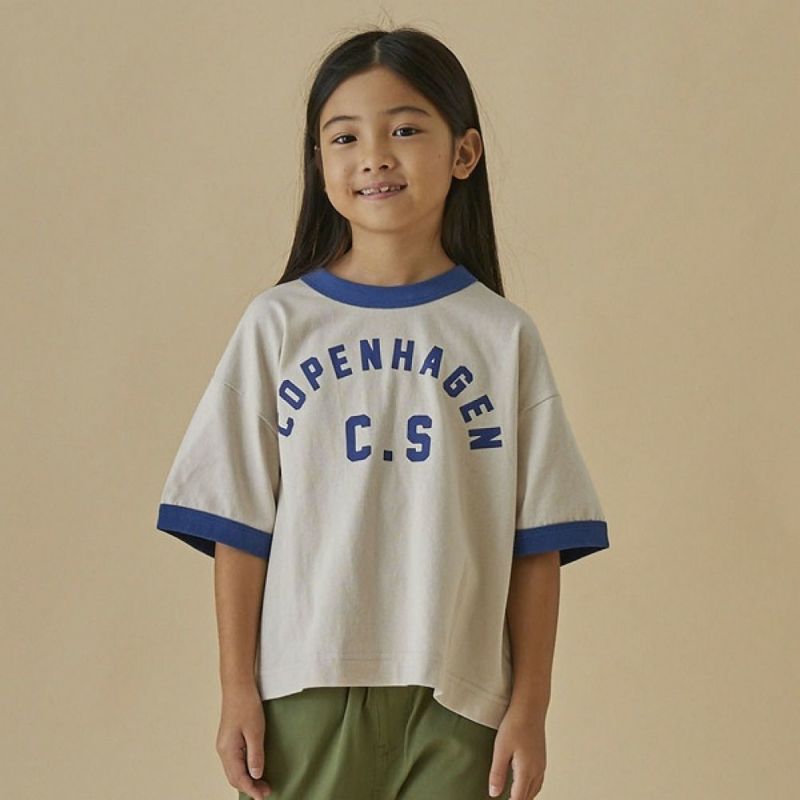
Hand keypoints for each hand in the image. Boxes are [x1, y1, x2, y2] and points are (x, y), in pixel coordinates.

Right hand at [216, 682, 271, 798]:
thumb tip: (256, 775)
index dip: (252, 789)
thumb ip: (255, 755)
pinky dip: (243, 769)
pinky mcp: (228, 739)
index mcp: (228, 750)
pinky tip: (253, 769)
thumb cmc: (247, 705)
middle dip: (249, 787)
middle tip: (266, 792)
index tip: (264, 796)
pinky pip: (234, 761)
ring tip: (262, 784)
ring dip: (247, 779)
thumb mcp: (255, 731)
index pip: (239, 778)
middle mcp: (223, 750)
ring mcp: (224, 744)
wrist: (238, 686)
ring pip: (233, 770)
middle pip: (234, 777)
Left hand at [488, 702, 545, 798]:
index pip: (519, 798)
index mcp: (527, 771)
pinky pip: (538, 780)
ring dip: (525, 796)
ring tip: (514, 797)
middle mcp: (537, 770)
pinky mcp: (541, 757)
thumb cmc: (515, 724)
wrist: (530, 707)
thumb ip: (497, 773)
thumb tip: (494, 793)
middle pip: (528, 796)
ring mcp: (541, 764)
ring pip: (535, 789)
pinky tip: (523, 782)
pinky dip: (530, 787)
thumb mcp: (501, 749)